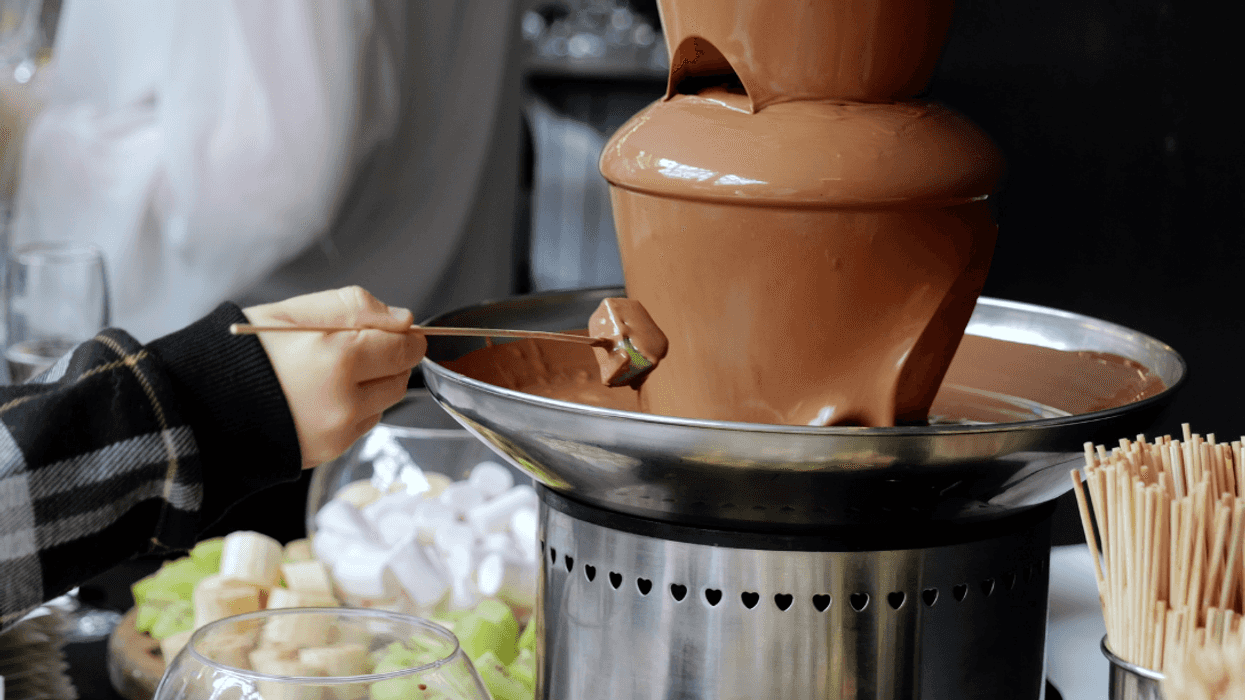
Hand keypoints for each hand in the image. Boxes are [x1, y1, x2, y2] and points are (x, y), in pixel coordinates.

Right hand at [243, 286, 426, 467]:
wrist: (202, 405)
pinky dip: (354, 409)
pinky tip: (321, 396)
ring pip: (384, 403)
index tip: (397, 332)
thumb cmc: (242, 354)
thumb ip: (354, 307)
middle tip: (357, 348)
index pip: (403, 349)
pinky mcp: (329, 451)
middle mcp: (343, 401)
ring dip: (372, 386)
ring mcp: (338, 431)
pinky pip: (362, 424)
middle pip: (398, 378)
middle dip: (388, 361)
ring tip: (331, 373)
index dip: (405, 338)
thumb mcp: (293, 312)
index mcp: (337, 358)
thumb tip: (402, 320)